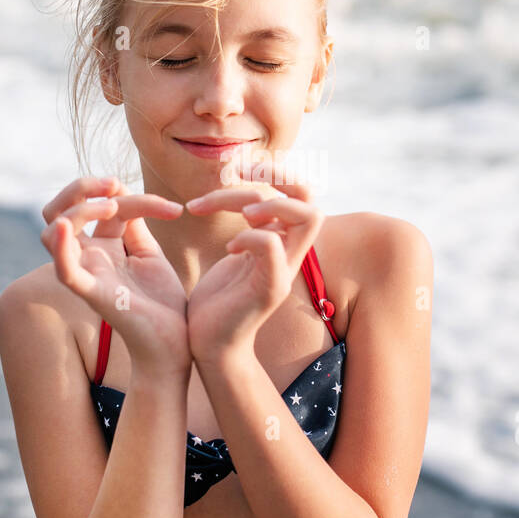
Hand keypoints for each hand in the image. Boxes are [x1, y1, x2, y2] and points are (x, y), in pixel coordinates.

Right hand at [40, 176, 189, 373]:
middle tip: (113, 184)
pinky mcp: (92, 294)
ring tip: (112, 207)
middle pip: (59, 210)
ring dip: (78, 210)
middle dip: (80, 188)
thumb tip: (125, 194)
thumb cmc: (163, 304)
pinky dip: (60, 248)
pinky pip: (64, 270)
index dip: (133, 196)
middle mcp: (89, 257)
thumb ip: (136, 224)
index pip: (104, 205)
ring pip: (53, 231)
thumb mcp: (149, 255)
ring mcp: (87, 274)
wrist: (177, 344)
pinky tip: (65, 228)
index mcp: (104, 246)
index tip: (174, 209)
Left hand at [182, 164, 324, 360]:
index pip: (300, 194)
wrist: (207, 345)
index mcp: (282, 243)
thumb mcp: (236, 253)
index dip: (275, 172)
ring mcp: (284, 271)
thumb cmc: (216, 302)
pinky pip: (272, 245)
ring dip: (270, 203)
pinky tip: (228, 251)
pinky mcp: (270, 288)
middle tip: (239, 176)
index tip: (237, 171)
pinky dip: (248, 237)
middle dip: (279, 175)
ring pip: (307, 216)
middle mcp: (289, 255)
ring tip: (242, 214)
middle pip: (311, 199)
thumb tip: (245, 196)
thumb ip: (249, 227)